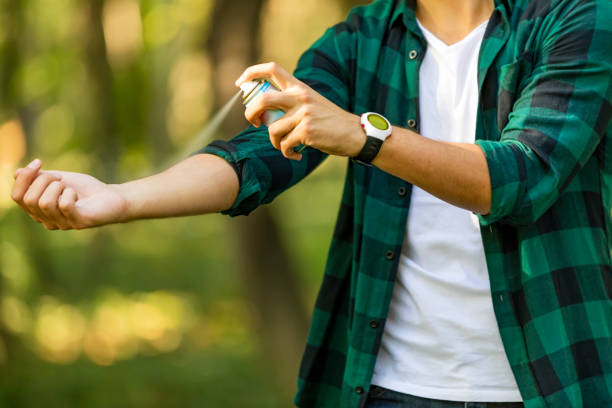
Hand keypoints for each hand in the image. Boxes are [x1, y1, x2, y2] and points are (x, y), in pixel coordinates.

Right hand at [11, 159, 128, 229]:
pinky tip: (76, 194)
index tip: (38, 162)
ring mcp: (63, 224)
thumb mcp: (60, 179)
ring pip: (43, 203)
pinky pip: (64, 205)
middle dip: (42, 181)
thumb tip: (16, 173)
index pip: (17, 197)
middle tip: (60, 178)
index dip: (24, 178)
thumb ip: (39, 177)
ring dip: (56, 187)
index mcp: (39, 211)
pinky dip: (69, 193)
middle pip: (28, 200)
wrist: (113, 197)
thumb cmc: (86, 190)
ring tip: (68, 186)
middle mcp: (47, 221)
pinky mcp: (79, 223)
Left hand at [236, 62, 364, 159]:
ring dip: (275, 143)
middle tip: (254, 123)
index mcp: (300, 87)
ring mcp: (303, 114)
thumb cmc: (330, 121)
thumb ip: (290, 103)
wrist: (354, 134)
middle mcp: (300, 97)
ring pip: (272, 130)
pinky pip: (284, 145)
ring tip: (286, 147)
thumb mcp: (311, 103)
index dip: (251, 73)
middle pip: (263, 100)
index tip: (239, 83)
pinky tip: (296, 155)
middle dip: (251, 113)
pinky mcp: (306, 131)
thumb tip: (263, 115)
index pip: (272, 69)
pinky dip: (287, 153)